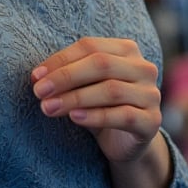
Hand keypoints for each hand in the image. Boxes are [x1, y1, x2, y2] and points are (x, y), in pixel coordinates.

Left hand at [31, 37, 162, 164]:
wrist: (125, 142)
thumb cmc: (100, 105)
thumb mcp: (84, 86)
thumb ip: (67, 76)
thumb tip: (37, 76)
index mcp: (127, 49)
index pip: (90, 46)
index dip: (61, 59)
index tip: (35, 76)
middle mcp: (143, 68)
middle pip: (101, 64)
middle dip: (65, 77)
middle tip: (39, 92)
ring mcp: (151, 94)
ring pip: (111, 90)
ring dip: (75, 98)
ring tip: (48, 107)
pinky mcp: (152, 121)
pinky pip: (123, 115)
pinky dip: (96, 116)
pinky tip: (74, 118)